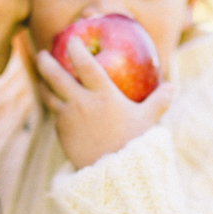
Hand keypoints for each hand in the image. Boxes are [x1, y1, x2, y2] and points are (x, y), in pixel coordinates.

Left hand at [35, 38, 173, 168]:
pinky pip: (56, 115)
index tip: (72, 39)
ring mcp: (68, 117)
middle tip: (42, 53)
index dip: (76, 49)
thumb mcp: (148, 120)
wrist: (113, 174)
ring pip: (49, 95)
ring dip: (43, 83)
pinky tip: (55, 105)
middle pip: (56, 76)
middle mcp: (81, 102)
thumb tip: (172, 86)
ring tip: (41, 78)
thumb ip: (159, 101)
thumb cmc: (134, 144)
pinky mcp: (61, 132)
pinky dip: (55, 107)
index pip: (85, 64)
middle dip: (46, 62)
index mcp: (103, 95)